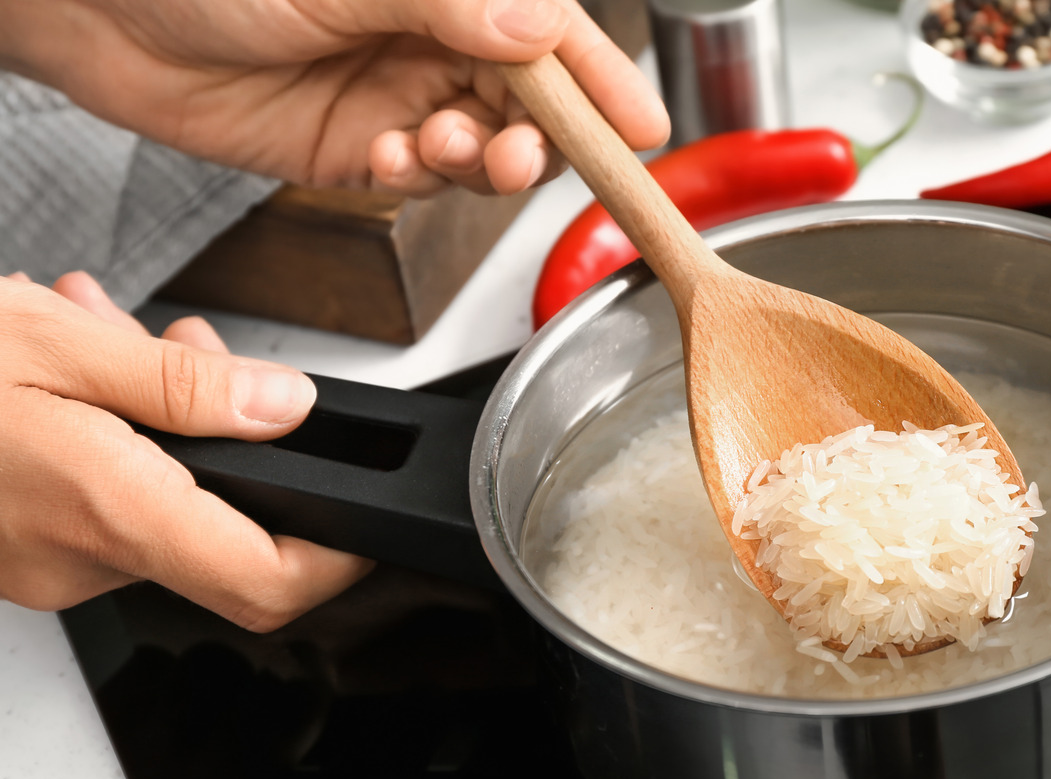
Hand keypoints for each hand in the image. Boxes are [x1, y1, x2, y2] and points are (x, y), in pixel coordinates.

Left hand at [0, 0, 668, 195]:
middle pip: (529, 103)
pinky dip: (415, 178)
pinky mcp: (358, 147)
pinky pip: (418, 179)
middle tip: (510, 156)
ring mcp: (398, 93)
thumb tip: (540, 27)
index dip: (603, 83)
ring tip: (439, 150)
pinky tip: (389, 158)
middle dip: (533, 138)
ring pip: (480, 149)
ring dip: (472, 162)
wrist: (98, 9)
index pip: (552, 34)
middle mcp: (435, 37)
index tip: (642, 130)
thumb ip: (450, 4)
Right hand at [0, 271, 371, 628]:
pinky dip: (112, 436)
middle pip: (219, 522)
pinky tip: (81, 374)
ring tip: (113, 337)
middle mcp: (77, 560)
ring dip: (160, 416)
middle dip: (228, 430)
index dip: (336, 557)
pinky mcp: (22, 545)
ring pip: (160, 500)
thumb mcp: (55, 344)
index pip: (265, 583)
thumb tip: (287, 407)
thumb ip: (185, 383)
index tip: (365, 520)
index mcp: (102, 513)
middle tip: (188, 346)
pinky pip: (104, 499)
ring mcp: (45, 561)